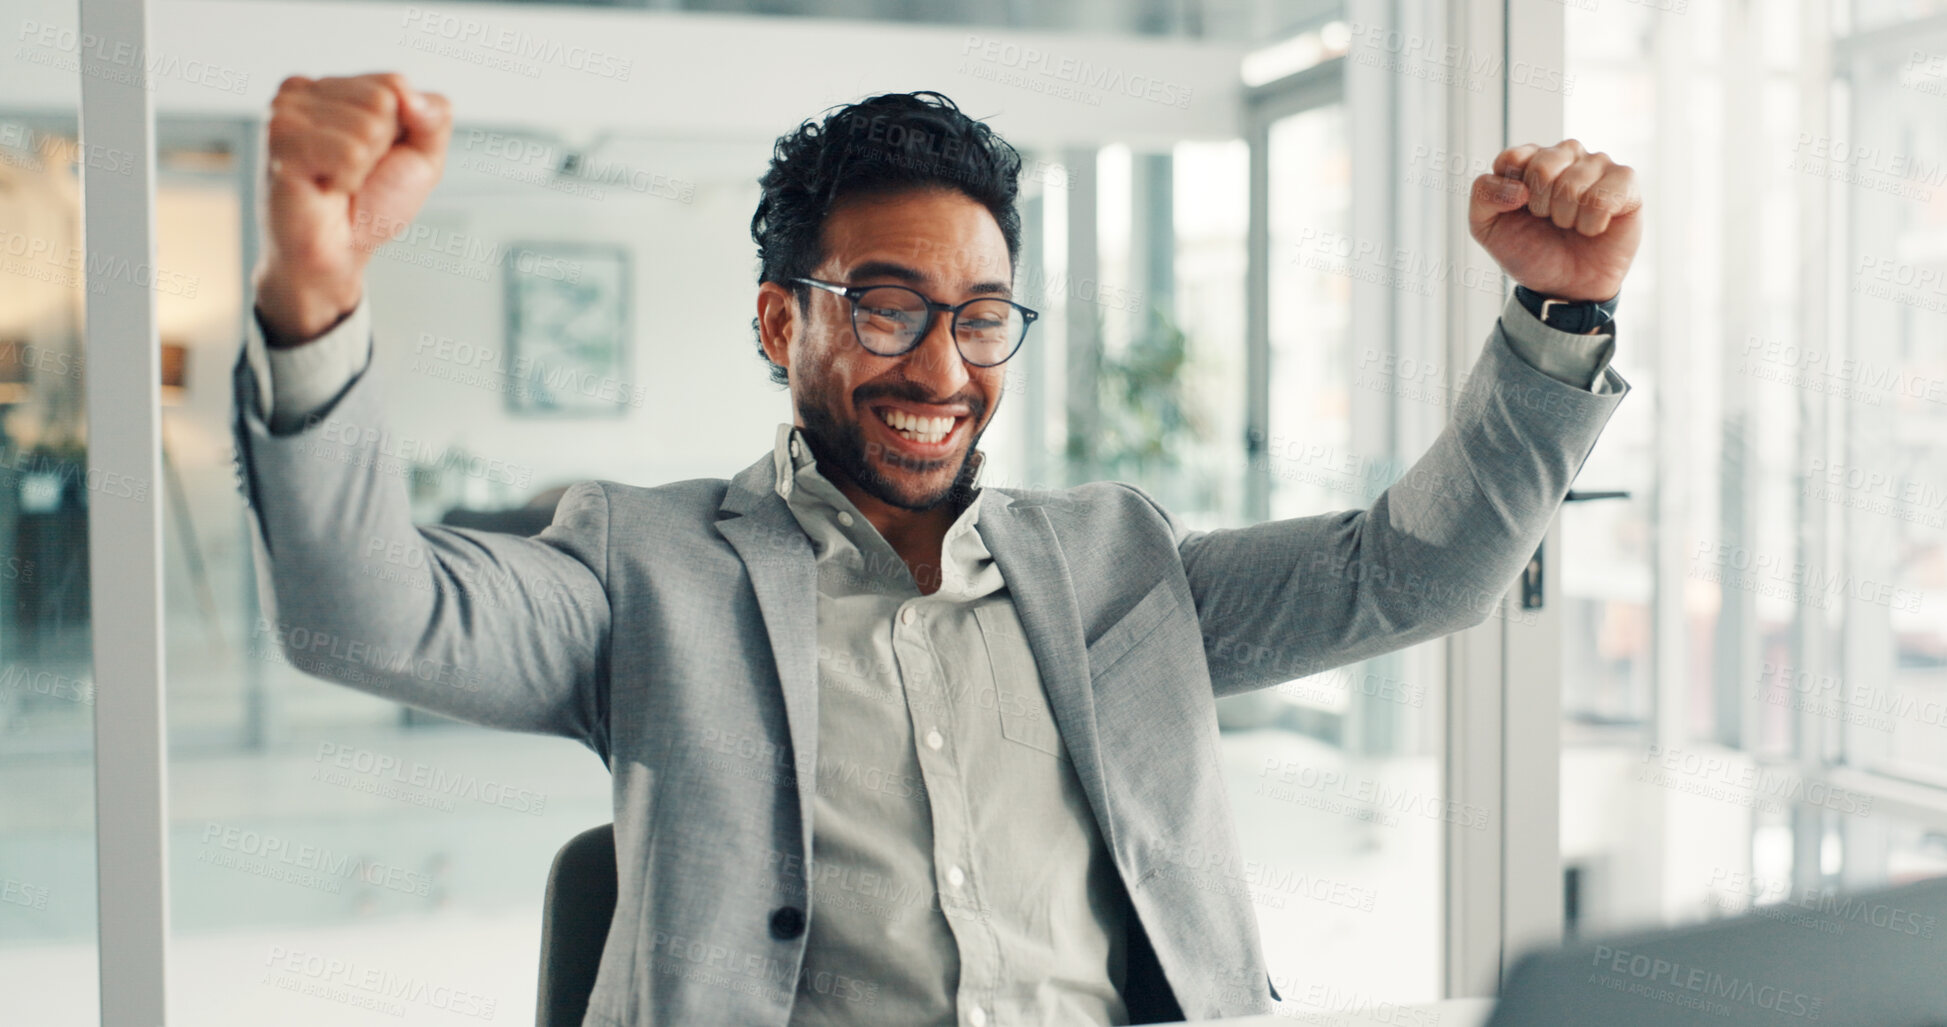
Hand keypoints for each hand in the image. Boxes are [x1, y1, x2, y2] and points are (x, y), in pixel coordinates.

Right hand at [254, 72, 451, 344]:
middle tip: (352, 174)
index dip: (402, 130)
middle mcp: (301, 92)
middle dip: (382, 148)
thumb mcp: (423, 156)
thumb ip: (433, 116)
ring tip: (334, 182)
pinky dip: (347, 180)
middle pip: (382, 100)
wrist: (338, 253)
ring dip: (362, 168)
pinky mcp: (279, 141)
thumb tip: (409, 93)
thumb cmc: (372, 204)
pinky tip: (322, 188)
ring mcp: (284, 113)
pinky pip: (348, 152)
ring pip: (367, 126)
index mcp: (331, 87)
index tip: (374, 158)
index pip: (394, 82)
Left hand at [1468, 140, 1641, 302]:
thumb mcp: (1486, 228)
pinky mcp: (1625, 182)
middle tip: (1548, 220)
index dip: (1511, 194)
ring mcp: (1597, 164)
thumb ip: (1483, 196)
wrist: (1564, 286)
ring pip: (1573, 183)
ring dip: (1565, 217)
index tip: (1519, 211)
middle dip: (1540, 207)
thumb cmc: (1530, 251)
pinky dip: (1591, 223)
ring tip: (1570, 225)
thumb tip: (1519, 187)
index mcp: (1529, 160)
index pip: (1512, 158)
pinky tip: (1593, 228)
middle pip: (1543, 167)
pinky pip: (1603, 196)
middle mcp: (1564, 155)